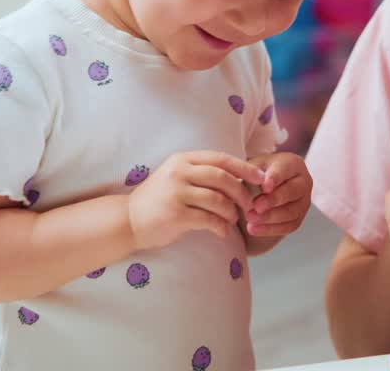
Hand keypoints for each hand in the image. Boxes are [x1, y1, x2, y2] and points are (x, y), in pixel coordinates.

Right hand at [126, 151, 264, 249]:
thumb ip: (202, 174)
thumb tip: (239, 177)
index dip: (244, 167)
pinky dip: (221, 226)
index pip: (221, 159)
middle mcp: (179, 172)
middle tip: (250, 204)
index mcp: (182, 160)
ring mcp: (176, 193)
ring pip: (218, 199)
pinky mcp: (175, 214)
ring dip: (231, 211)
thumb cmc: (159, 200)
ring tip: (233, 219)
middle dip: (242, 191)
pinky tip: (223, 231)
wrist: (128, 220)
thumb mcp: (177, 177)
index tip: (261, 178)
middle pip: (222, 177)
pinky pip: (208, 219)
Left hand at [245, 152, 311, 236]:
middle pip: (292, 191)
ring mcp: (303, 202)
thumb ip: (251, 172)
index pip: (285, 170)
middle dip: (273, 200)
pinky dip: (269, 229)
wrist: (261, 190)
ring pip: (291, 212)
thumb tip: (249, 177)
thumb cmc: (258, 175)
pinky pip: (287, 227)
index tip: (265, 187)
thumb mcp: (253, 167)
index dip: (275, 178)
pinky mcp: (298, 219)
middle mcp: (303, 182)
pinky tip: (253, 229)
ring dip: (270, 217)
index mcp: (293, 164)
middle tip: (256, 206)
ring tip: (250, 218)